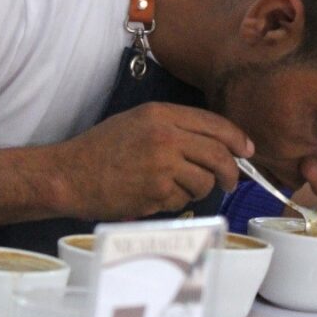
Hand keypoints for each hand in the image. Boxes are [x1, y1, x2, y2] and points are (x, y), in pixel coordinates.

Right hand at [48, 102, 252, 220]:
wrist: (69, 174)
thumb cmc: (101, 150)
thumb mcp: (138, 122)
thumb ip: (175, 128)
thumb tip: (217, 143)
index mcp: (161, 114)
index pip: (214, 123)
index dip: (236, 138)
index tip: (246, 150)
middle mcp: (165, 136)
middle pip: (219, 154)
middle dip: (231, 172)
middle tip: (230, 182)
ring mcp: (162, 164)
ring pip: (205, 181)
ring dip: (199, 190)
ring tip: (176, 189)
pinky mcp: (156, 191)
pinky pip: (183, 200)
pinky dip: (175, 202)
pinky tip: (154, 196)